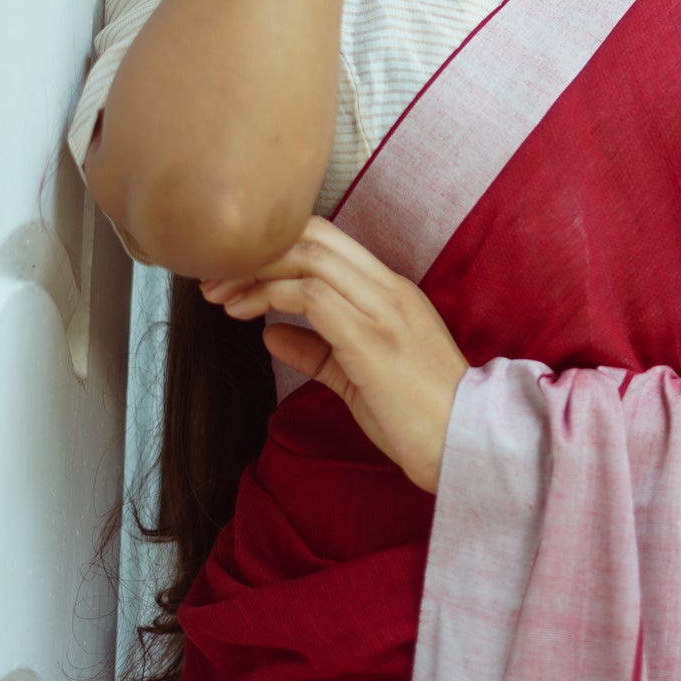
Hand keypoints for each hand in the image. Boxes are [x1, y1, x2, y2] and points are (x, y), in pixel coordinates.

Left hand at [199, 217, 469, 492]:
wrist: (466, 443)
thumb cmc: (419, 417)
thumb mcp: (358, 377)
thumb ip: (317, 351)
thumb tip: (271, 335)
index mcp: (392, 291)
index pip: (328, 241)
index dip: (276, 248)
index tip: (236, 274)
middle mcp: (389, 289)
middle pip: (313, 236)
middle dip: (256, 252)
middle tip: (214, 279)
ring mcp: (383, 308)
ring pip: (308, 259)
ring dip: (254, 274)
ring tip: (220, 297)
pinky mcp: (371, 337)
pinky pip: (311, 298)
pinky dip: (270, 298)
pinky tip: (246, 315)